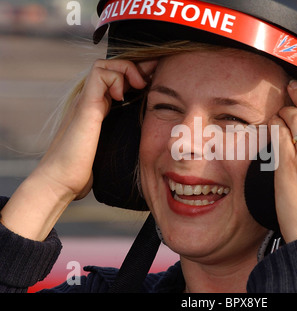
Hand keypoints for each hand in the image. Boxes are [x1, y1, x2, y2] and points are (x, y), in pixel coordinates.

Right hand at [1, 59, 155, 240]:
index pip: (119, 80)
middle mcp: (92, 101)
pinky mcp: (86, 106)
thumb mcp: (112, 150)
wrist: (61, 181)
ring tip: (138, 85)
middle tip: (154, 77)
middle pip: (112, 67)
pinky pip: (99, 75)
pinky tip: (121, 97)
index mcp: (99, 110)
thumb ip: (122, 140)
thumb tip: (146, 147)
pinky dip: (115, 78)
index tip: (158, 80)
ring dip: (126, 69)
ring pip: (104, 65)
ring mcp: (87, 102)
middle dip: (136, 67)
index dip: (139, 76)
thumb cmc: (84, 171)